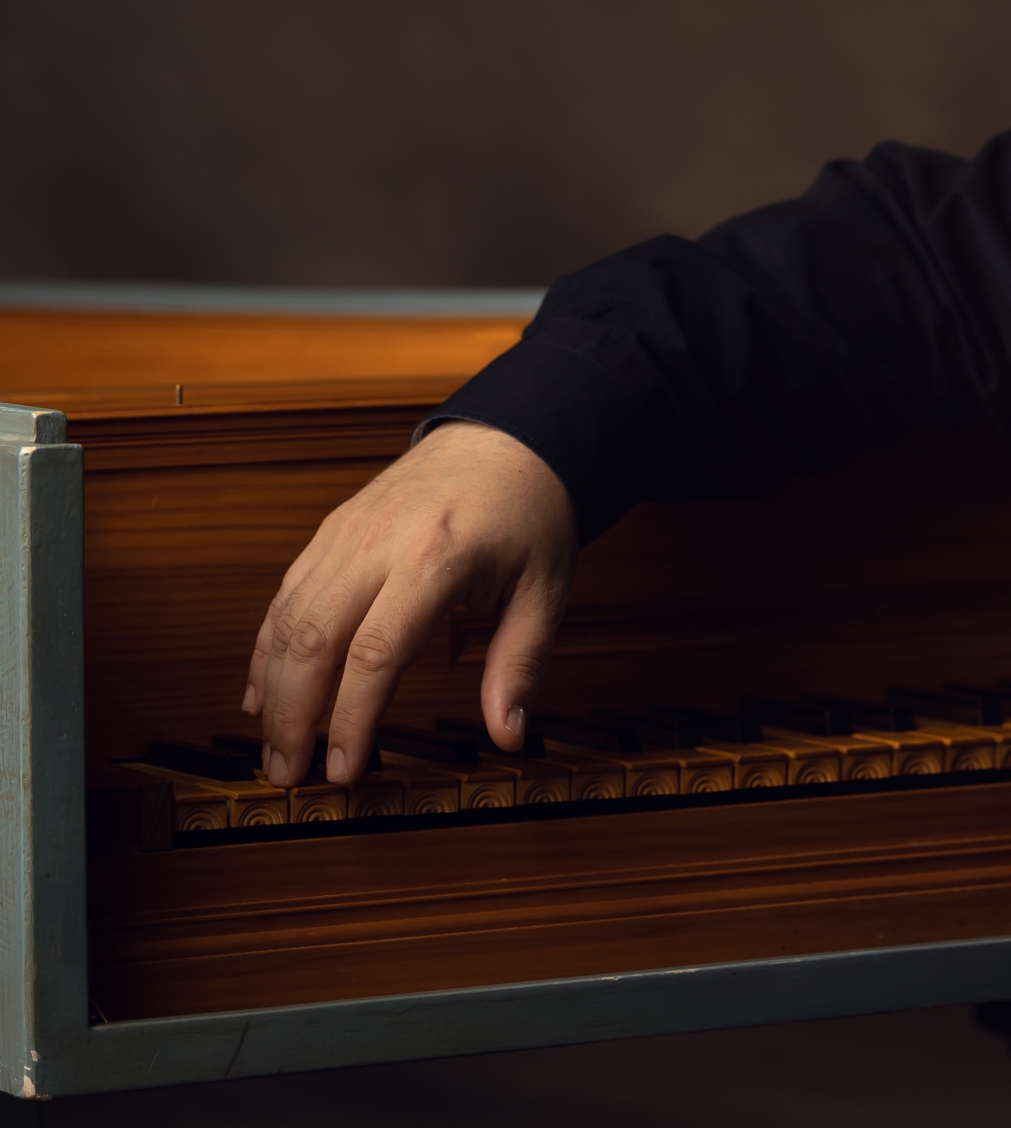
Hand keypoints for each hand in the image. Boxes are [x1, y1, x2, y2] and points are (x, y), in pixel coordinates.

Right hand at [243, 421, 578, 785]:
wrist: (509, 437)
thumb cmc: (531, 512)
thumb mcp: (546, 588)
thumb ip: (521, 663)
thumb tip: (510, 733)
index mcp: (437, 556)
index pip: (376, 653)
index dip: (351, 718)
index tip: (343, 770)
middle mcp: (381, 541)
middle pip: (314, 638)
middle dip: (291, 716)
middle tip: (288, 775)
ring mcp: (350, 531)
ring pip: (288, 616)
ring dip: (271, 689)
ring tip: (273, 749)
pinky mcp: (334, 528)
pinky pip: (288, 592)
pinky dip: (268, 645)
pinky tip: (262, 692)